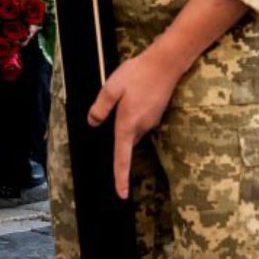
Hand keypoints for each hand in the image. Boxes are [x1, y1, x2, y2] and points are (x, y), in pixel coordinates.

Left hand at [87, 43, 183, 198]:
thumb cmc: (137, 74)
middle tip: (112, 112)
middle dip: (117, 137)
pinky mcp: (156, 113)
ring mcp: (151, 121)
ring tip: (122, 97)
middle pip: (125, 142)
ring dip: (125, 122)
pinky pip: (140, 121)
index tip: (121, 194)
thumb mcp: (111, 88)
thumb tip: (93, 123)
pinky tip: (132, 96)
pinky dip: (133, 114)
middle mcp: (141, 127)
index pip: (121, 157)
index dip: (119, 177)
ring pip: (132, 130)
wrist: (166, 63)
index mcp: (127, 125)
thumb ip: (100, 108)